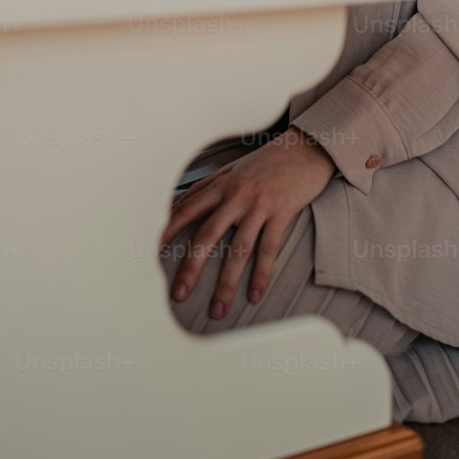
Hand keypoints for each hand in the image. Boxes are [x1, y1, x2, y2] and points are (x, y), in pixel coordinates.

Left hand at [159, 126, 335, 320]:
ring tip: (218, 309)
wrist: (305, 148)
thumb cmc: (268, 161)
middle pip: (207, 235)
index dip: (168, 231)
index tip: (152, 253)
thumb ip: (209, 187)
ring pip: (238, 249)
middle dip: (190, 267)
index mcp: (221, 184)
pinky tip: (254, 294)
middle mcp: (236, 195)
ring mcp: (259, 205)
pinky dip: (261, 275)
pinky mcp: (282, 213)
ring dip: (226, 283)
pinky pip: (268, 249)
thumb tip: (181, 205)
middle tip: (178, 294)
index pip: (187, 209)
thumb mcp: (234, 169)